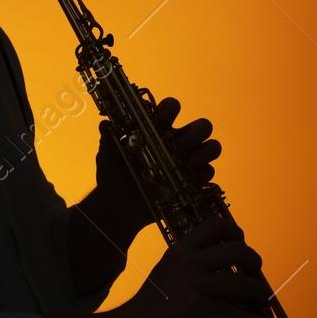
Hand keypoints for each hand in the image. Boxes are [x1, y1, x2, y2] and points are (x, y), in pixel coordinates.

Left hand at [94, 96, 222, 230]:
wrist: (119, 209)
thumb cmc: (114, 177)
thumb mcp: (108, 158)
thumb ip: (108, 141)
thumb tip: (105, 124)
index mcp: (157, 130)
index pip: (171, 109)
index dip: (171, 108)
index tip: (163, 117)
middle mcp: (177, 142)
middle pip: (201, 126)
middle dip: (196, 131)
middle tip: (180, 145)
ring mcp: (187, 162)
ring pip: (212, 146)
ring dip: (205, 151)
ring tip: (188, 162)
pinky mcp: (192, 182)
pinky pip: (209, 173)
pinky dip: (204, 174)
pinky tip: (191, 180)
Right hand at [117, 214, 271, 317]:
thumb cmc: (151, 308)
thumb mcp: (168, 276)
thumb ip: (193, 271)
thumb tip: (227, 278)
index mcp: (179, 250)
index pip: (216, 225)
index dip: (236, 233)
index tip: (242, 249)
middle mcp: (185, 261)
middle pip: (236, 249)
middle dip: (254, 262)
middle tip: (256, 274)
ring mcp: (189, 283)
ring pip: (240, 281)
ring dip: (258, 292)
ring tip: (263, 301)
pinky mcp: (193, 306)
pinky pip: (233, 311)